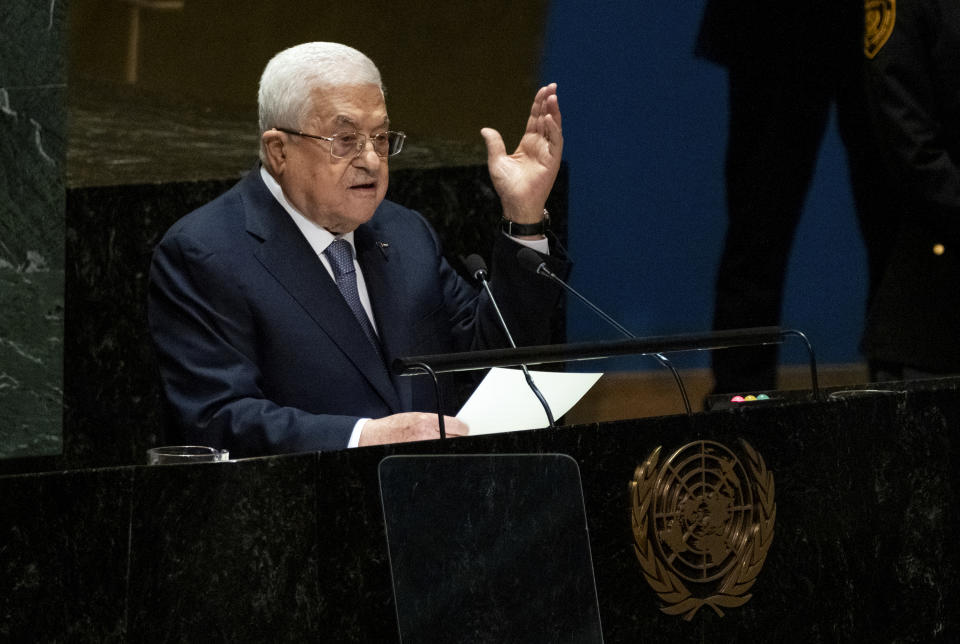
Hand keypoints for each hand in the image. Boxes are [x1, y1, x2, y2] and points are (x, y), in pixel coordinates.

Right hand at [358, 412, 468, 446]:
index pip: (458, 426)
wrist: (376, 437)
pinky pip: (438, 455)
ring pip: (449, 448)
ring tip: (443, 443)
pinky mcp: (419, 455)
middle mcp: (428, 435)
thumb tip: (452, 426)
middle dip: (458, 437)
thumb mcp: (416, 416)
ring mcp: (425, 446)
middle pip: (456, 439)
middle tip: (455, 437)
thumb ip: (435, 421)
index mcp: (427, 421)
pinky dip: (440, 454)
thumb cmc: (395, 426)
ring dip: (450, 446)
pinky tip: (435, 451)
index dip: (463, 428)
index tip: (464, 430)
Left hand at [481, 83, 562, 223]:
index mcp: (528, 143)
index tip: (542, 90)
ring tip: (553, 97)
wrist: (515, 203)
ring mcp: (548, 152)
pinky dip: (554, 130)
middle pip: (546, 119)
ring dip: (554, 112)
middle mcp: (540, 145)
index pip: (535, 119)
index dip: (538, 104)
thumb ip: (494, 143)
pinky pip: (555, 142)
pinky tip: (549, 118)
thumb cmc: (507, 186)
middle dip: (549, 102)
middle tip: (552, 86)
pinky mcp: (552, 161)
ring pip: (553, 127)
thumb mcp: (497, 160)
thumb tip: (485, 129)